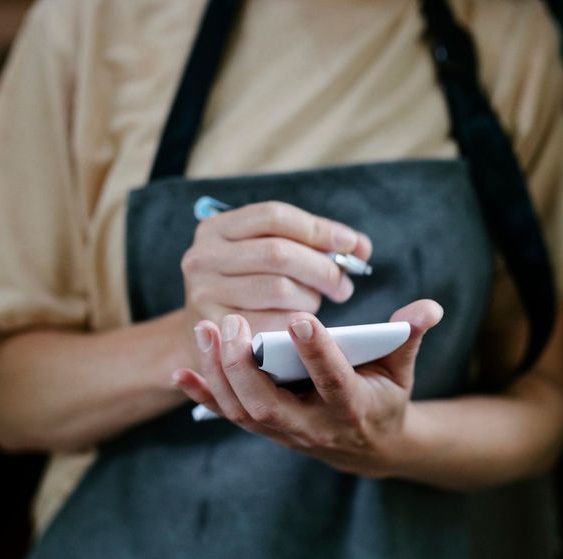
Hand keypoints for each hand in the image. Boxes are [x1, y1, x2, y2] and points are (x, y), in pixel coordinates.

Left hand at [173, 300, 443, 477]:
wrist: (368, 448)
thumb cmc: (384, 396)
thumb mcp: (402, 369)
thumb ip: (409, 337)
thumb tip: (429, 307)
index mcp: (352, 406)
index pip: (333, 379)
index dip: (318, 351)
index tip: (299, 317)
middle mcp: (313, 424)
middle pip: (271, 402)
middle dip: (246, 365)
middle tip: (233, 323)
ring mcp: (284, 431)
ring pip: (244, 409)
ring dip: (219, 373)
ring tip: (206, 329)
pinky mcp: (265, 428)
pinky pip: (229, 414)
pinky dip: (203, 394)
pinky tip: (181, 370)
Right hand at [179, 201, 371, 367]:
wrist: (207, 338)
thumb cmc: (248, 288)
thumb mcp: (266, 255)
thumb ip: (312, 244)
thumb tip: (360, 247)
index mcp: (216, 228)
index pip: (275, 216)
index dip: (319, 229)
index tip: (351, 244)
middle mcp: (202, 257)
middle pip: (278, 253)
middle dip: (322, 268)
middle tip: (343, 285)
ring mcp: (204, 294)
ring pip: (279, 289)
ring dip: (310, 298)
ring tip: (316, 304)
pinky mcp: (215, 330)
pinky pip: (273, 324)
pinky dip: (298, 324)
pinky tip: (304, 326)